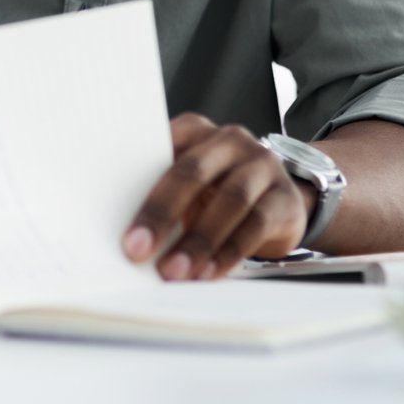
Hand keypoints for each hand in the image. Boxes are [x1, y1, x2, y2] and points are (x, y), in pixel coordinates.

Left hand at [122, 115, 311, 280]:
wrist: (280, 203)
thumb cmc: (217, 194)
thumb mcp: (189, 188)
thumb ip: (162, 198)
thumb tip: (128, 238)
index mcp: (194, 131)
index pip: (160, 148)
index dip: (136, 184)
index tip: (119, 220)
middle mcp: (229, 140)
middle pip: (192, 172)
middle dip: (161, 213)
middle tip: (138, 250)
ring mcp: (261, 165)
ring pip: (229, 199)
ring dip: (198, 240)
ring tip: (175, 271)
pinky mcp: (284, 197)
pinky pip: (256, 224)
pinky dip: (229, 252)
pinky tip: (209, 273)